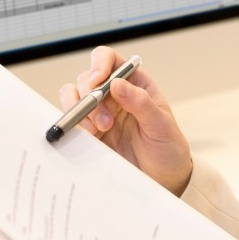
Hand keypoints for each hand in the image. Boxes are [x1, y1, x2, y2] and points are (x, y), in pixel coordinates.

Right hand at [59, 46, 192, 195]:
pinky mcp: (89, 134)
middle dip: (90, 96)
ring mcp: (99, 113)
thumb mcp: (161, 124)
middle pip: (87, 79)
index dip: (99, 63)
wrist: (163, 180)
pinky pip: (71, 122)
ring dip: (80, 111)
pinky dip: (72, 126)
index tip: (97, 80)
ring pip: (73, 97)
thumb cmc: (168, 147)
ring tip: (100, 131)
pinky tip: (89, 138)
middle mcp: (114, 94)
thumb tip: (116, 83)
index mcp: (135, 83)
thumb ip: (140, 102)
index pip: (110, 59)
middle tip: (105, 121)